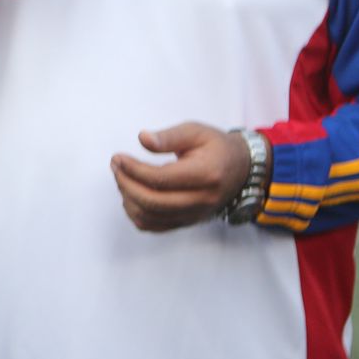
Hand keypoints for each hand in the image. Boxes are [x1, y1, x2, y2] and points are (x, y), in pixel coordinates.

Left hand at [110, 123, 252, 231]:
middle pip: (152, 202)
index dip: (133, 170)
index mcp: (206, 175)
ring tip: (122, 177)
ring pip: (150, 218)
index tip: (118, 158)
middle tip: (116, 166)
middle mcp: (202, 200)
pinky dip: (136, 213)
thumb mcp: (196, 131)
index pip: (160, 179)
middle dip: (126, 184)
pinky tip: (131, 194)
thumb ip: (168, 136)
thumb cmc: (216, 147)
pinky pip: (154, 226)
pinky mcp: (187, 222)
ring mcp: (195, 215)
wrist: (241, 169)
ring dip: (128, 198)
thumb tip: (142, 139)